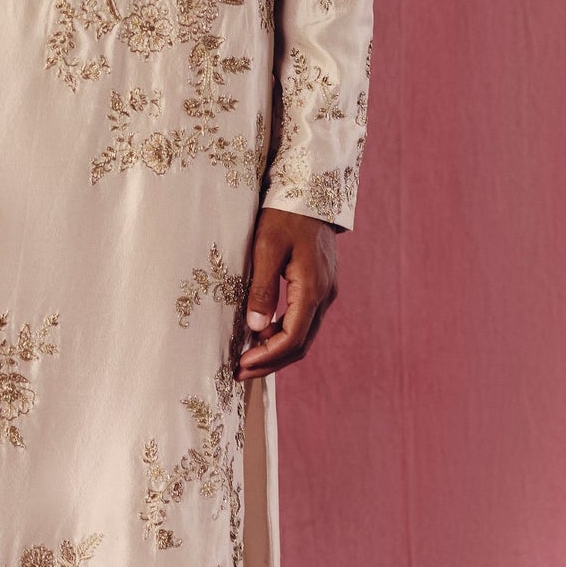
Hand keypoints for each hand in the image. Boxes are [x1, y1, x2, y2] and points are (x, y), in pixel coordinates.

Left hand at [236, 206, 337, 379]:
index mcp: (312, 289)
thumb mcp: (266, 248)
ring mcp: (325, 292)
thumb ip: (262, 289)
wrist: (310, 193)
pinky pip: (304, 321)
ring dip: (276, 352)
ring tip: (247, 360)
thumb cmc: (284, 216)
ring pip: (304, 335)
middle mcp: (324, 295)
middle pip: (301, 344)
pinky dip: (283, 335)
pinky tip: (261, 336)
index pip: (292, 338)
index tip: (241, 364)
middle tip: (240, 373)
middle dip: (270, 363)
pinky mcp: (320, 286)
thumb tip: (256, 329)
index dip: (267, 357)